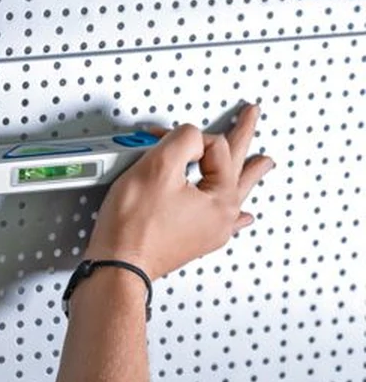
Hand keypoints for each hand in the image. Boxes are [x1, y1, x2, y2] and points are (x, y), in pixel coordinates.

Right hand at [83, 104, 274, 280]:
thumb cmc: (133, 227)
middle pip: (237, 167)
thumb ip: (182, 138)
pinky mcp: (190, 240)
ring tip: (264, 162)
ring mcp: (207, 231)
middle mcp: (222, 217)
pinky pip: (224, 222)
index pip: (214, 147)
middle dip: (243, 137)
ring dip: (249, 173)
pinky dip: (235, 214)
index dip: (187, 137)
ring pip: (234, 192)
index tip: (164, 138)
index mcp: (221, 198)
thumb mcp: (157, 167)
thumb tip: (190, 137)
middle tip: (250, 115)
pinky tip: (243, 217)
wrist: (117, 265)